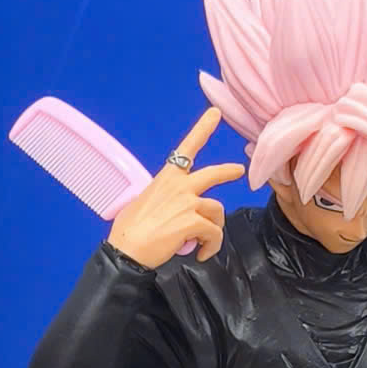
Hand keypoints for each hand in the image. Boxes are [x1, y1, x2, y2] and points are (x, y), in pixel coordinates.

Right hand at [107, 98, 244, 267]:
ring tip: (204, 243)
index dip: (202, 129)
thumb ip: (162, 200)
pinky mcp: (193, 221)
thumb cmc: (129, 230)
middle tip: (238, 170)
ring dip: (214, 228)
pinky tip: (201, 253)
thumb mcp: (141, 203)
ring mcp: (188, 202)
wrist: (128, 249)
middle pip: (213, 174)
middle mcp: (180, 186)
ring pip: (216, 211)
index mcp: (166, 178)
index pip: (186, 148)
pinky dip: (211, 246)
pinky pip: (214, 233)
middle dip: (228, 171)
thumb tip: (168, 211)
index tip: (215, 114)